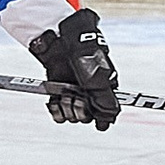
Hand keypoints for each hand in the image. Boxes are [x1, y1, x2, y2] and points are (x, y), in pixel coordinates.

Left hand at [30, 6, 120, 131]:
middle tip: (78, 97)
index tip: (92, 111)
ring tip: (66, 94)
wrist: (62, 43)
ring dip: (67, 108)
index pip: (103, 115)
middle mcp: (88, 95)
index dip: (97, 116)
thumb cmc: (84, 56)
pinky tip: (56, 101)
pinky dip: (55, 111)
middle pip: (85, 118)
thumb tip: (109, 120)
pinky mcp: (57, 93)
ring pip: (71, 117)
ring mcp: (73, 94)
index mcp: (103, 91)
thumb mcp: (99, 80)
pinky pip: (57, 114)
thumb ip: (106, 102)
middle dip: (80, 110)